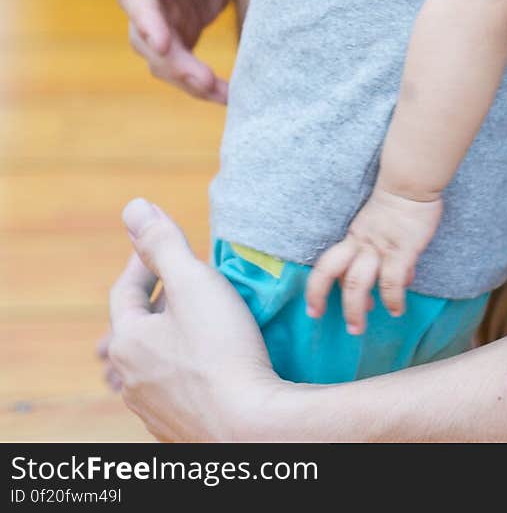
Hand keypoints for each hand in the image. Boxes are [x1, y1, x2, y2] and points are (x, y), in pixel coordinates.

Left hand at [106, 199, 277, 442]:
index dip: (144, 261)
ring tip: (197, 321)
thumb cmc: (222, 350)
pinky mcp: (179, 428)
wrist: (250, 427)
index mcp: (128, 342)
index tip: (165, 244)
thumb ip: (163, 243)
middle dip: (159, 300)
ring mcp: (154, 410)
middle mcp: (131, 380)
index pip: (125, 290)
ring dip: (171, 337)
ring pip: (154, 362)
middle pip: (138, 328)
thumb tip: (134, 207)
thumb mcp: (194, 282)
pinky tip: (208, 365)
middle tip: (187, 280)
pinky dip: (185, 369)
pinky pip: (173, 390)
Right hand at [116, 0, 247, 103]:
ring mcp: (169, 5)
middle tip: (205, 82)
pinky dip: (201, 80)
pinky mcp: (188, 20)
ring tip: (222, 94)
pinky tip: (229, 94)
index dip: (145, 18)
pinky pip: (185, 58)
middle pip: (144, 32)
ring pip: (162, 54)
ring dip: (185, 78)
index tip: (163, 43)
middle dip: (170, 61)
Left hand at [305, 188, 442, 335]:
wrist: (412, 182)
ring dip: (354, 309)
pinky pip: (391, 282)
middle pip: (332, 272)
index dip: (317, 287)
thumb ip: (385, 253)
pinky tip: (397, 310)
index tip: (316, 309)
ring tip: (358, 329)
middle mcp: (361, 243)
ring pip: (356, 282)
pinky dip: (392, 299)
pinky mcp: (401, 250)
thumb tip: (400, 281)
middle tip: (320, 318)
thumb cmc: (401, 203)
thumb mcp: (381, 227)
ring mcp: (379, 248)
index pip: (329, 264)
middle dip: (322, 297)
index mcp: (354, 237)